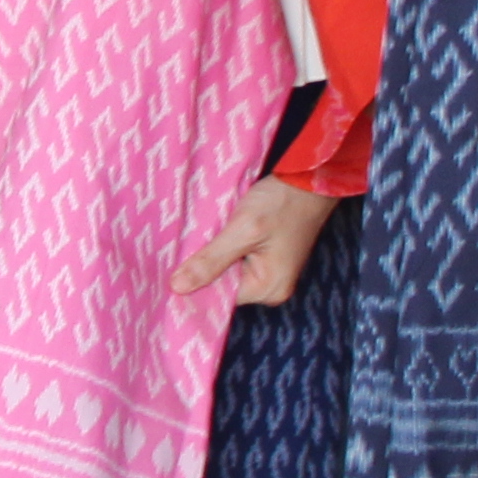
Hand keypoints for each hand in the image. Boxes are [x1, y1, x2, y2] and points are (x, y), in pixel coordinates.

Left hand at [170, 175, 333, 307]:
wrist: (310, 181)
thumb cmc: (282, 203)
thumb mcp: (242, 229)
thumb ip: (211, 260)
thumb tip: (177, 287)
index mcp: (267, 290)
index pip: (218, 297)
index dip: (193, 283)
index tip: (167, 269)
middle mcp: (270, 288)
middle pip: (222, 285)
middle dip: (200, 269)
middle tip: (175, 251)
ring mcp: (269, 273)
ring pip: (226, 271)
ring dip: (210, 256)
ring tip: (189, 242)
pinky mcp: (266, 258)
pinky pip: (235, 260)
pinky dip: (221, 248)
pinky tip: (208, 236)